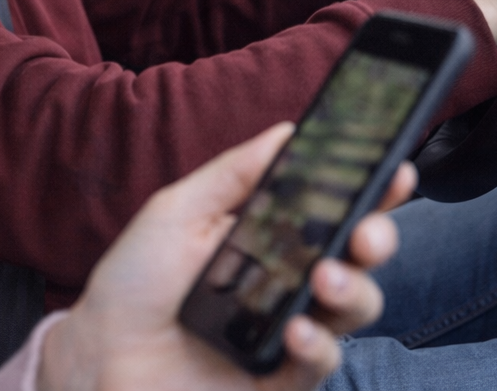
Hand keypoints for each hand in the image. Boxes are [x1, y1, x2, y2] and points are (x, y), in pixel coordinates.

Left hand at [36, 123, 413, 390]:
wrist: (101, 354)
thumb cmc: (134, 282)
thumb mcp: (178, 212)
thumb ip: (234, 174)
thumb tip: (288, 130)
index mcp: (270, 237)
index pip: (334, 210)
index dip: (372, 191)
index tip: (394, 169)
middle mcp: (289, 282)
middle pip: (360, 258)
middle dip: (378, 238)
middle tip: (366, 233)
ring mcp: (289, 331)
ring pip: (355, 309)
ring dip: (353, 289)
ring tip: (325, 279)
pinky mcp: (281, 377)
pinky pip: (321, 363)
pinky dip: (317, 344)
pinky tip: (296, 330)